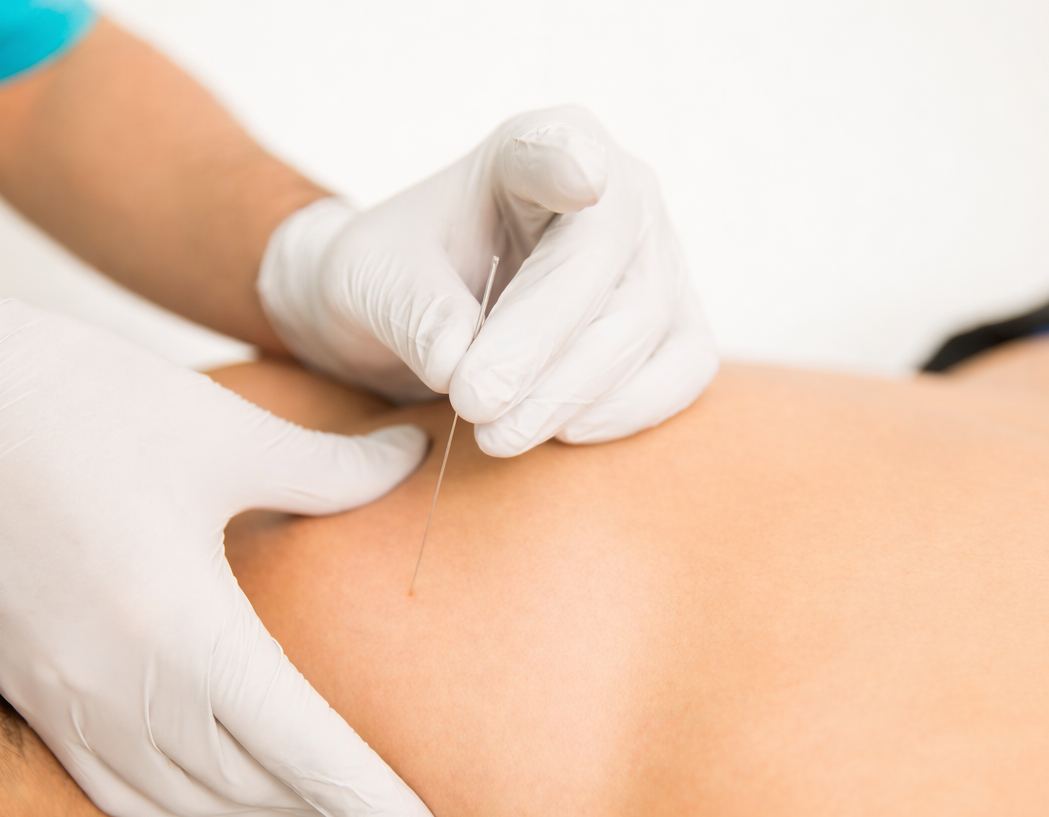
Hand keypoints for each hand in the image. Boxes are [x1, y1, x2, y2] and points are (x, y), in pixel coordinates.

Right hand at [0, 241, 456, 816]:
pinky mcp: (30, 693)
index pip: (304, 756)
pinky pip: (117, 793)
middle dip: (329, 812)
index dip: (379, 812)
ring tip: (317, 804)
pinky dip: (181, 813)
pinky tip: (217, 795)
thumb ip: (330, 467)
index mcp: (186, 626)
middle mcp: (122, 687)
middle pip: (251, 795)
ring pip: (182, 809)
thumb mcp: (227, 430)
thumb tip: (413, 454)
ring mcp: (66, 700)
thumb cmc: (88, 401)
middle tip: (392, 803)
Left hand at [258, 105, 717, 456]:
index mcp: (532, 149)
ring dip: (569, 392)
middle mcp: (616, 190)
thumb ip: (412, 310)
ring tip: (496, 434)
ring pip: (643, 326)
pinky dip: (624, 412)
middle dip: (539, 346)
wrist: (421, 316)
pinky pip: (678, 372)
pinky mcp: (674, 326)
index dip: (572, 165)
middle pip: (606, 264)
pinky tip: (561, 432)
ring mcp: (657, 257)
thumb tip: (458, 362)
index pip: (560, 150)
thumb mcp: (370, 280)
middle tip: (474, 404)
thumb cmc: (398, 276)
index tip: (578, 178)